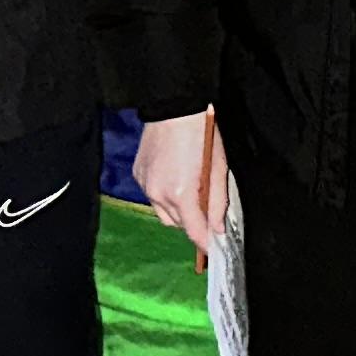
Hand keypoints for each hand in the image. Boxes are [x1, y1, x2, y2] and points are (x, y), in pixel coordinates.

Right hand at [136, 109, 230, 260]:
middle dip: (193, 222)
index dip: (205, 243)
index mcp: (181, 194)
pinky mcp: (138, 175)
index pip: (193, 232)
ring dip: (177, 210)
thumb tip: (218, 228)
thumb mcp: (218, 169)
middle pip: (178, 224)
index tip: (213, 249)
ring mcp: (145, 185)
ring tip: (190, 189)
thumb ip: (218, 203)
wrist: (174, 106)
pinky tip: (174, 177)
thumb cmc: (202, 134)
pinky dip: (164, 195)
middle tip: (206, 209)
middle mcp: (159, 194)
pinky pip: (153, 196)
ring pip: (163, 213)